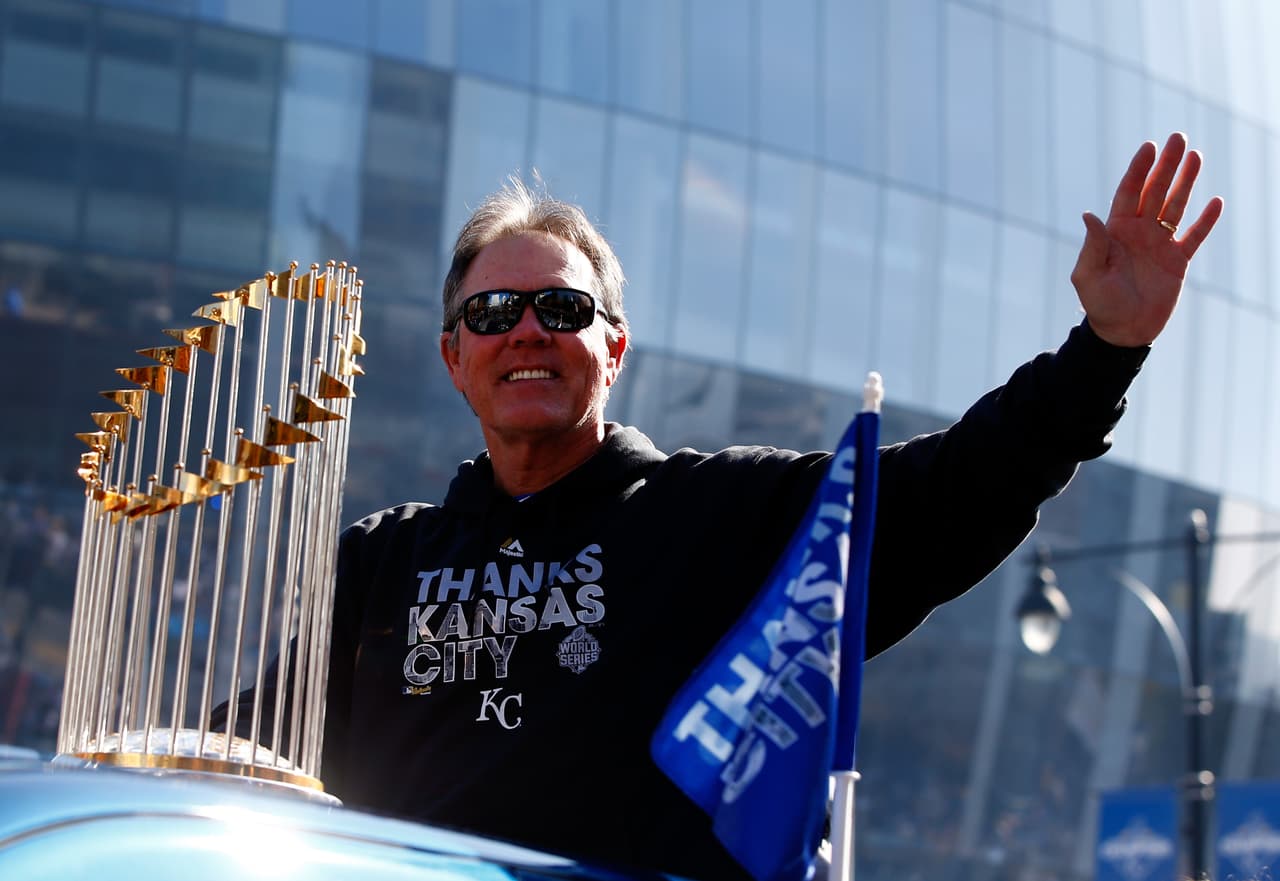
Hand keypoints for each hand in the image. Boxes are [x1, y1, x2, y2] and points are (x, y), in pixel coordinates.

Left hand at [1071, 133, 1223, 346]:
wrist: (1122, 332)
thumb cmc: (1099, 305)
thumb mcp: (1087, 276)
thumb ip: (1092, 245)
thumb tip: (1090, 214)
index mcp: (1116, 232)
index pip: (1128, 192)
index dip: (1138, 169)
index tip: (1149, 146)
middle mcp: (1139, 232)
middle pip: (1155, 191)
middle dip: (1166, 165)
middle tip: (1179, 138)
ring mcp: (1160, 244)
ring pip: (1175, 206)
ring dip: (1186, 182)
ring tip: (1196, 156)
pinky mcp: (1178, 261)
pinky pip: (1194, 235)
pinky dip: (1206, 220)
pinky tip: (1216, 201)